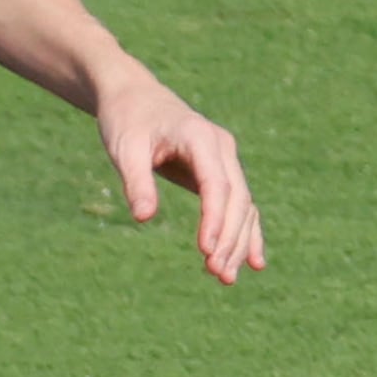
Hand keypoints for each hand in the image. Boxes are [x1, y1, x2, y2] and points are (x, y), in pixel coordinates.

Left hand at [94, 64, 264, 283]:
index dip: (215, 218)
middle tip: (216, 273)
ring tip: (225, 278)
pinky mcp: (220, 170)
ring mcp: (225, 158)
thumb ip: (136, 181)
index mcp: (199, 137)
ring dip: (238, 241)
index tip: (207, 250)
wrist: (134, 98)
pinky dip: (246, 231)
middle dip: (230, 237)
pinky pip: (240, 203)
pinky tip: (253, 262)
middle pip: (236, 197)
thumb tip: (144, 218)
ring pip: (243, 205)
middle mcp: (220, 146)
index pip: (216, 183)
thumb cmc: (126, 121)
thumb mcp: (124, 148)